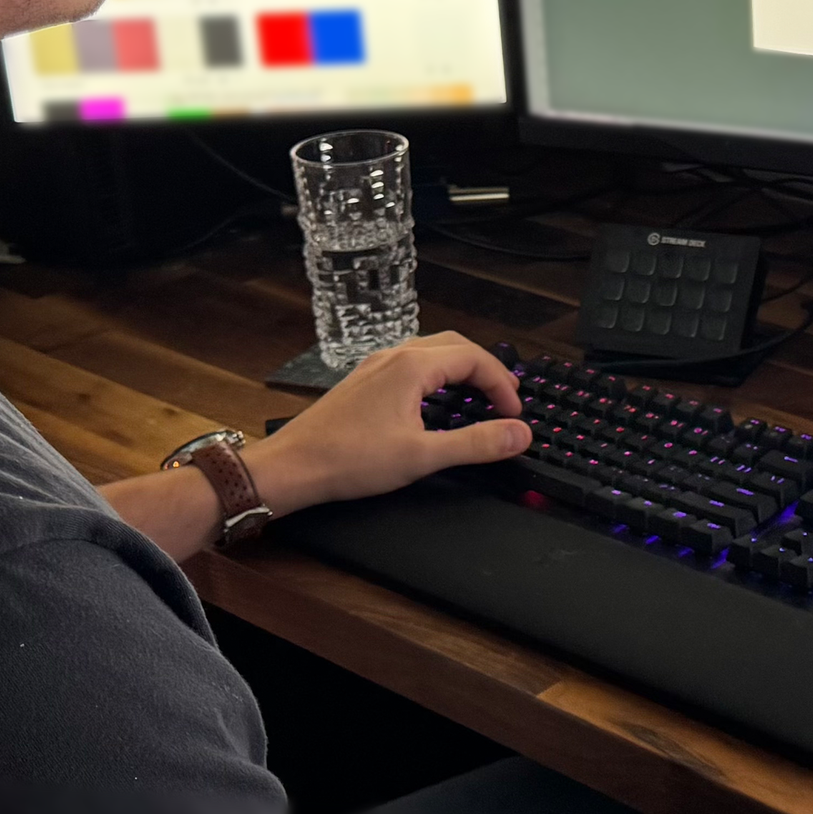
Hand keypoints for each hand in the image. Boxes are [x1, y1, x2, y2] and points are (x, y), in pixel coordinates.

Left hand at [240, 332, 528, 516]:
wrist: (291, 467)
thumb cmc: (351, 461)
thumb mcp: (422, 457)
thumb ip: (475, 444)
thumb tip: (520, 434)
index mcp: (412, 366)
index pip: (473, 359)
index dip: (501, 385)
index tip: (515, 415)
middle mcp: (394, 356)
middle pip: (454, 346)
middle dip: (485, 370)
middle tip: (504, 400)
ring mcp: (375, 366)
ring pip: (431, 352)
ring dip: (460, 370)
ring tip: (478, 398)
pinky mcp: (363, 381)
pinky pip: (411, 364)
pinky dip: (437, 376)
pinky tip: (435, 403)